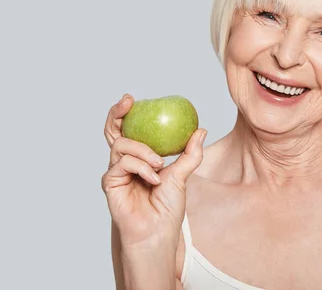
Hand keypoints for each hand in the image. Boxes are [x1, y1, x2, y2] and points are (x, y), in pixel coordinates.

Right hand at [101, 94, 206, 249]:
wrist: (158, 231)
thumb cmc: (168, 207)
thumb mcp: (183, 175)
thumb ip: (190, 153)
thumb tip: (201, 130)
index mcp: (140, 157)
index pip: (129, 130)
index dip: (126, 113)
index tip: (133, 99)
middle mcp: (124, 162)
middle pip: (113, 131)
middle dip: (118, 113)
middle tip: (128, 102)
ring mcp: (116, 172)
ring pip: (122, 145)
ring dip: (144, 151)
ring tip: (160, 165)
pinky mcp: (110, 183)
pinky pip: (122, 164)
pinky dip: (141, 168)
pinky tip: (154, 179)